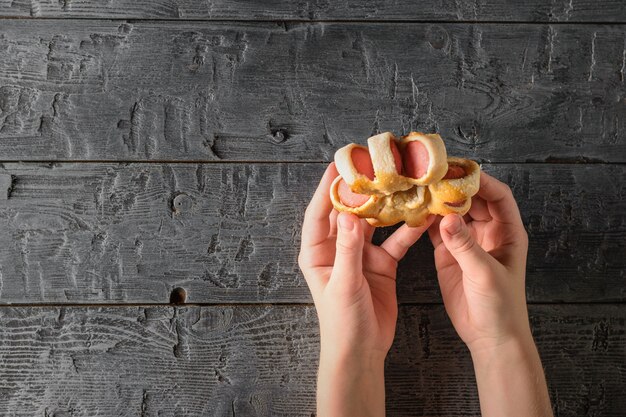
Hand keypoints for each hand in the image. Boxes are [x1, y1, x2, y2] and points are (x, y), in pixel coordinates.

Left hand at [298, 163, 432, 416]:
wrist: (362, 351)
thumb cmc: (342, 321)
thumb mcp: (344, 284)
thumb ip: (348, 250)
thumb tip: (349, 216)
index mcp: (318, 252)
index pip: (320, 213)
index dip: (328, 188)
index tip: (339, 165)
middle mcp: (338, 249)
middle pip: (348, 213)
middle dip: (360, 191)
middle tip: (374, 166)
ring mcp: (361, 256)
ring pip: (374, 224)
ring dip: (386, 207)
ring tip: (400, 184)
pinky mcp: (381, 265)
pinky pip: (395, 242)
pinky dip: (407, 231)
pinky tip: (421, 216)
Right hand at [428, 171, 530, 352]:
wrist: (489, 336)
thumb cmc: (500, 306)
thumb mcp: (485, 274)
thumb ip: (465, 246)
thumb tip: (447, 218)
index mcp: (507, 232)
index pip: (498, 196)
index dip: (482, 180)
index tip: (459, 170)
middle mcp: (488, 232)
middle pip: (472, 199)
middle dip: (454, 187)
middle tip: (432, 175)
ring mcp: (467, 242)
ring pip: (452, 213)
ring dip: (438, 202)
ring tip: (418, 189)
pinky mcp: (448, 254)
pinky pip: (436, 230)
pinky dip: (426, 221)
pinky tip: (413, 212)